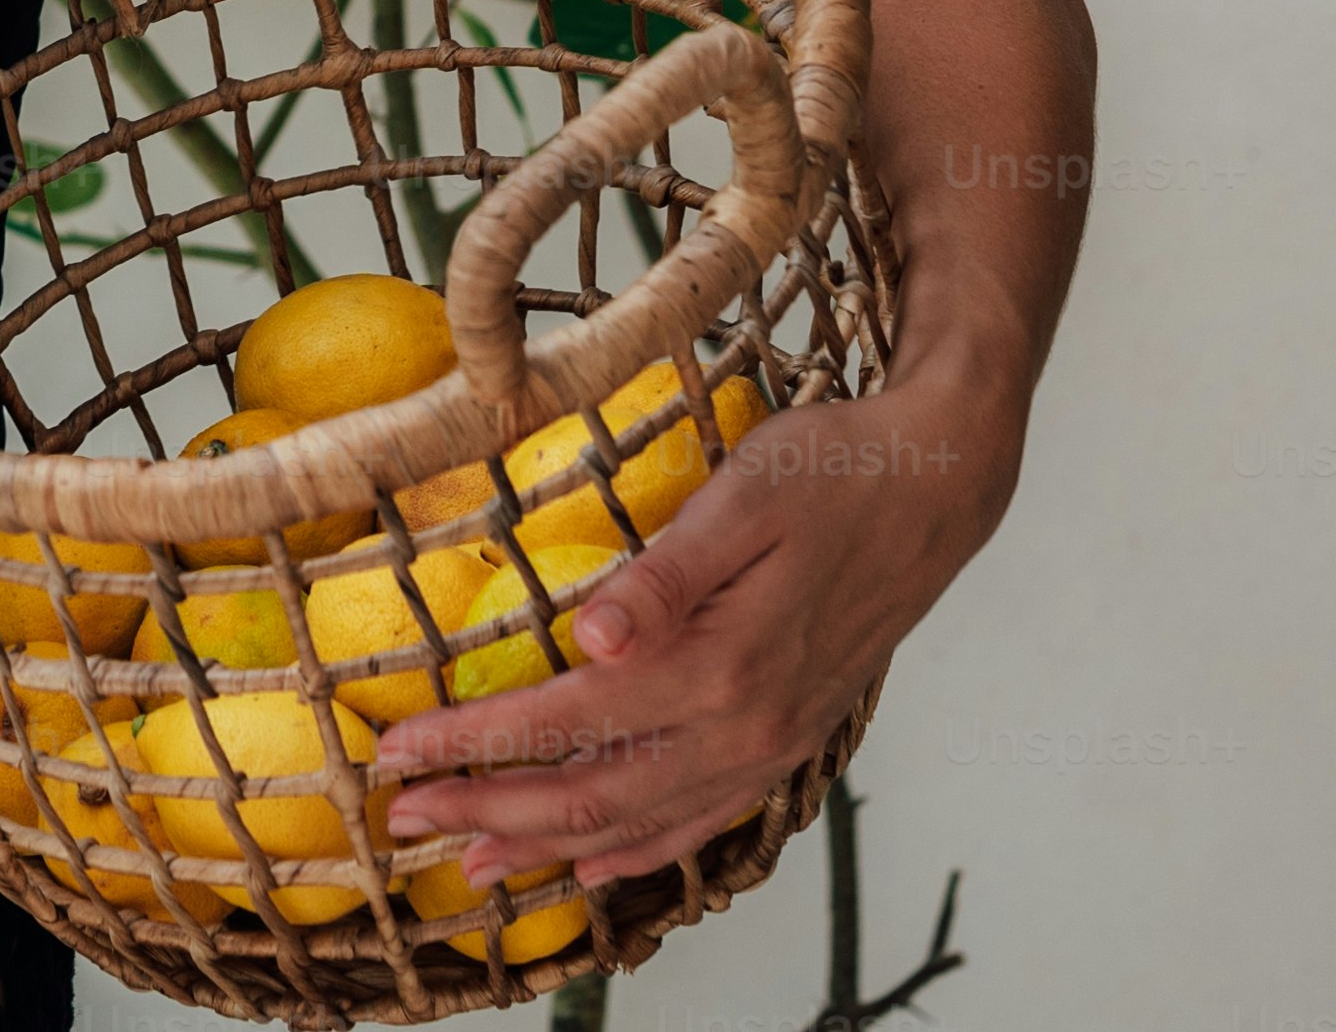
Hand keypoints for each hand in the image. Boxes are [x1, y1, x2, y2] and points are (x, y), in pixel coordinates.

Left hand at [364, 374, 1013, 888]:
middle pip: (592, 793)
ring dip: (547, 847)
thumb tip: (591, 640)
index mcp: (724, 666)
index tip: (397, 747)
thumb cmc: (833, 470)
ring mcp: (772, 745)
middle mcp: (748, 726)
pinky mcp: (787, 743)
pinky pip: (700, 820)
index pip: (568, 720)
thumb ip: (666, 577)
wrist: (938, 487)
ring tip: (469, 864)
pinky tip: (589, 864)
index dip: (475, 740)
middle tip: (400, 816)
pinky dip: (636, 850)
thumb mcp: (745, 496)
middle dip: (488, 810)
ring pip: (640, 822)